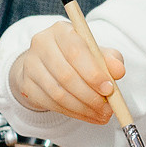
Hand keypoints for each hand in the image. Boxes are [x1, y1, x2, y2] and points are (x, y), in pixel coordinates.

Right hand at [8, 22, 122, 125]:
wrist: (47, 64)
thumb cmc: (77, 56)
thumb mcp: (96, 52)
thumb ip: (110, 59)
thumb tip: (119, 71)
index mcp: (61, 31)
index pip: (76, 52)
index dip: (93, 73)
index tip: (109, 89)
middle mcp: (41, 44)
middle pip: (66, 75)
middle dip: (90, 96)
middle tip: (107, 108)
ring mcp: (30, 65)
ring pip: (58, 93)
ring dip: (83, 108)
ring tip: (101, 114)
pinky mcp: (26, 85)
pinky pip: (51, 104)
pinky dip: (72, 113)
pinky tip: (87, 115)